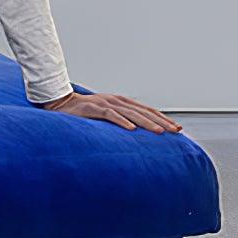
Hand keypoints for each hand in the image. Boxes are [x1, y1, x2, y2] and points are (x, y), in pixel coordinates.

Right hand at [42, 90, 181, 132]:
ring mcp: (105, 103)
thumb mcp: (106, 116)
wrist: (61, 103)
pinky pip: (110, 115)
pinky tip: (131, 129)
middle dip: (161, 121)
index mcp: (121, 103)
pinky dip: (121, 121)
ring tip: (159, 132)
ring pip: (131, 113)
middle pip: (143, 111)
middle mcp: (116, 101)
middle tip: (175, 131)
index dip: (162, 118)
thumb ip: (120, 122)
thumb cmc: (84, 112)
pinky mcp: (93, 108)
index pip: (147, 110)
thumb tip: (137, 136)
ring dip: (146, 122)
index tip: (176, 128)